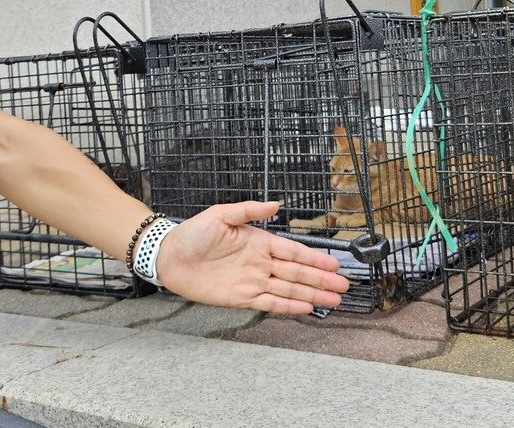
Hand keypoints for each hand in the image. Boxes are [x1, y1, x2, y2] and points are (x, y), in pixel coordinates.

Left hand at [154, 201, 349, 313]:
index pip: (293, 251)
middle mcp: (260, 263)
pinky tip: (305, 308)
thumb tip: (275, 204)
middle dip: (321, 280)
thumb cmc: (192, 233)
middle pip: (297, 273)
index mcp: (259, 241)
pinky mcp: (241, 297)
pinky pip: (270, 302)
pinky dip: (288, 306)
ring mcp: (253, 281)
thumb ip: (249, 210)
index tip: (334, 264)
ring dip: (311, 295)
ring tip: (333, 300)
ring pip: (289, 289)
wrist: (169, 257)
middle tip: (344, 286)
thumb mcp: (220, 214)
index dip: (315, 259)